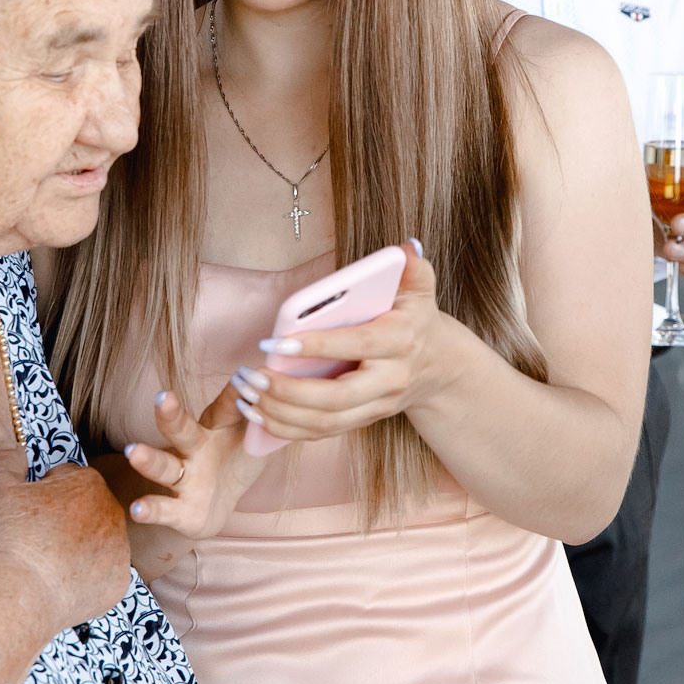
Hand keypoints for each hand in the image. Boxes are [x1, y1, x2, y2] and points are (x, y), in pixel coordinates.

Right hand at [0, 459, 131, 627]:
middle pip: (86, 510)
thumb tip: (12, 445)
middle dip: (67, 519)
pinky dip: (86, 578)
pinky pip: (103, 574)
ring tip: (49, 561)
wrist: (22, 592)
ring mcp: (120, 548)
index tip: (31, 512)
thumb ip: (8, 460)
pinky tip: (63, 582)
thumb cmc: (10, 537)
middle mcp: (113, 511)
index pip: (68, 480)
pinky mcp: (119, 580)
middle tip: (39, 538)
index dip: (45, 494)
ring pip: (98, 541)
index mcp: (88, 482)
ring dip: (79, 547)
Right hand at [120, 386, 260, 538]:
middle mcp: (196, 450)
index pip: (227, 409)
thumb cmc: (236, 458)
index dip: (235, 395)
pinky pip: (164, 510)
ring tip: (134, 452)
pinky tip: (137, 509)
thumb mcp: (253, 435)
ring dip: (150, 460)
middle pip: (182, 431)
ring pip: (165, 467)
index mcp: (219, 428)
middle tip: (163, 398)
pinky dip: (150, 509)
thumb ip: (261, 413)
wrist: (219, 503)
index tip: (243, 377)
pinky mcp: (180, 511)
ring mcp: (186, 479)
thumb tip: (280, 380)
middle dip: (172, 415)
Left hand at [231, 246, 462, 443]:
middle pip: (337, 398)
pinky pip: (320, 434)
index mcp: (400, 341)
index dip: (317, 346)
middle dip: (289, 392)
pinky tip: (256, 412)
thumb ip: (414, 269)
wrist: (439, 367)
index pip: (357, 345)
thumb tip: (406, 249)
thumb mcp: (420, 290)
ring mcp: (375, 406)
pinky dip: (285, 429)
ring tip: (245, 393)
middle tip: (251, 376)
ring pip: (325, 422)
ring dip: (279, 413)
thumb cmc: (415, 320)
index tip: (275, 342)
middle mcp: (389, 380)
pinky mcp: (361, 421)